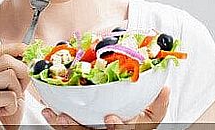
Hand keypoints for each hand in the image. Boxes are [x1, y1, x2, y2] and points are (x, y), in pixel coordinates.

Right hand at [0, 43, 29, 127]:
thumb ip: (19, 72)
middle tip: (21, 89)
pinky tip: (5, 112)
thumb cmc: (5, 114)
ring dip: (17, 91)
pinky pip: (8, 95)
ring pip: (9, 74)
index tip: (30, 56)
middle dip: (22, 72)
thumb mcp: (14, 88)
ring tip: (11, 102)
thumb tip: (33, 56)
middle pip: (6, 59)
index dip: (17, 49)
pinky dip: (13, 105)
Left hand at [41, 86, 169, 129]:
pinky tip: (49, 112)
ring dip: (62, 125)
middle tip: (65, 117)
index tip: (109, 116)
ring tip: (53, 114)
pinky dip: (56, 122)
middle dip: (75, 129)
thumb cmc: (137, 125)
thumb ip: (158, 105)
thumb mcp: (151, 119)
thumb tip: (165, 88)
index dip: (116, 128)